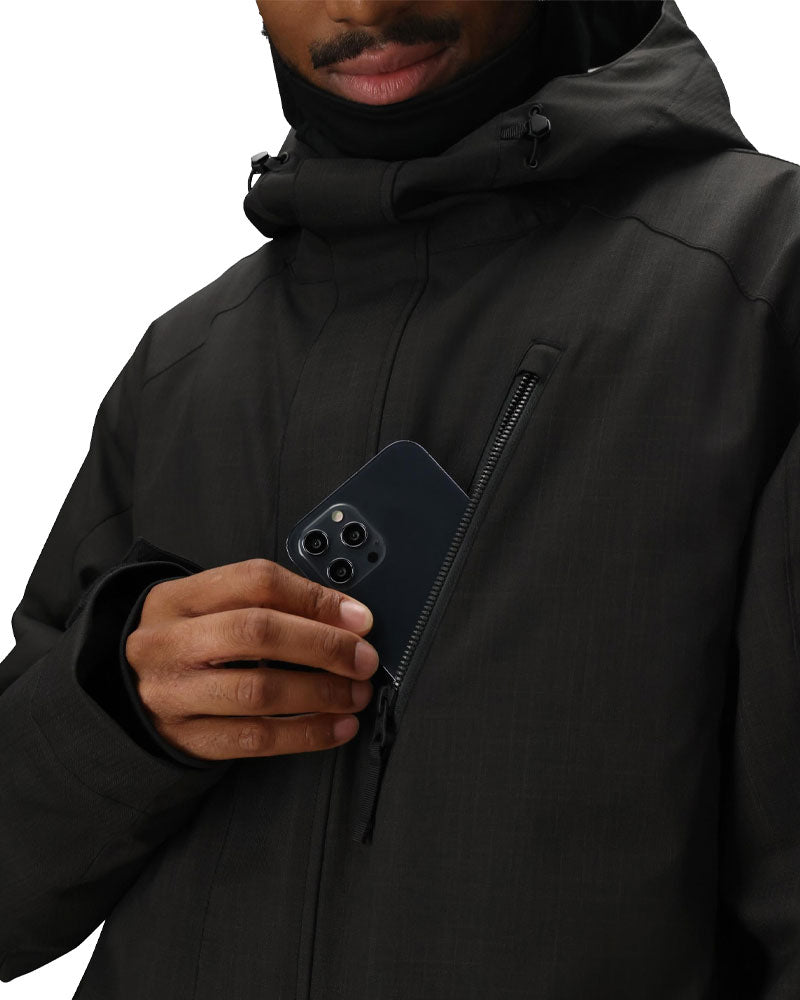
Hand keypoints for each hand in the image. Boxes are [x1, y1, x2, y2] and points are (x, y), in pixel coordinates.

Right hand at [124, 558, 378, 760]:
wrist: (124, 688)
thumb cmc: (188, 640)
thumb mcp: (210, 606)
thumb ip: (270, 603)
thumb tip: (349, 619)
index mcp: (179, 597)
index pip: (256, 582)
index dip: (314, 598)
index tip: (358, 618)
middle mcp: (169, 642)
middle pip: (257, 632)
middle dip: (323, 646)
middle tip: (364, 659)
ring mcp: (173, 694)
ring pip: (258, 691)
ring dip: (321, 693)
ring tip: (358, 694)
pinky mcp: (186, 738)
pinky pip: (255, 739)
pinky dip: (306, 734)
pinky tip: (339, 727)